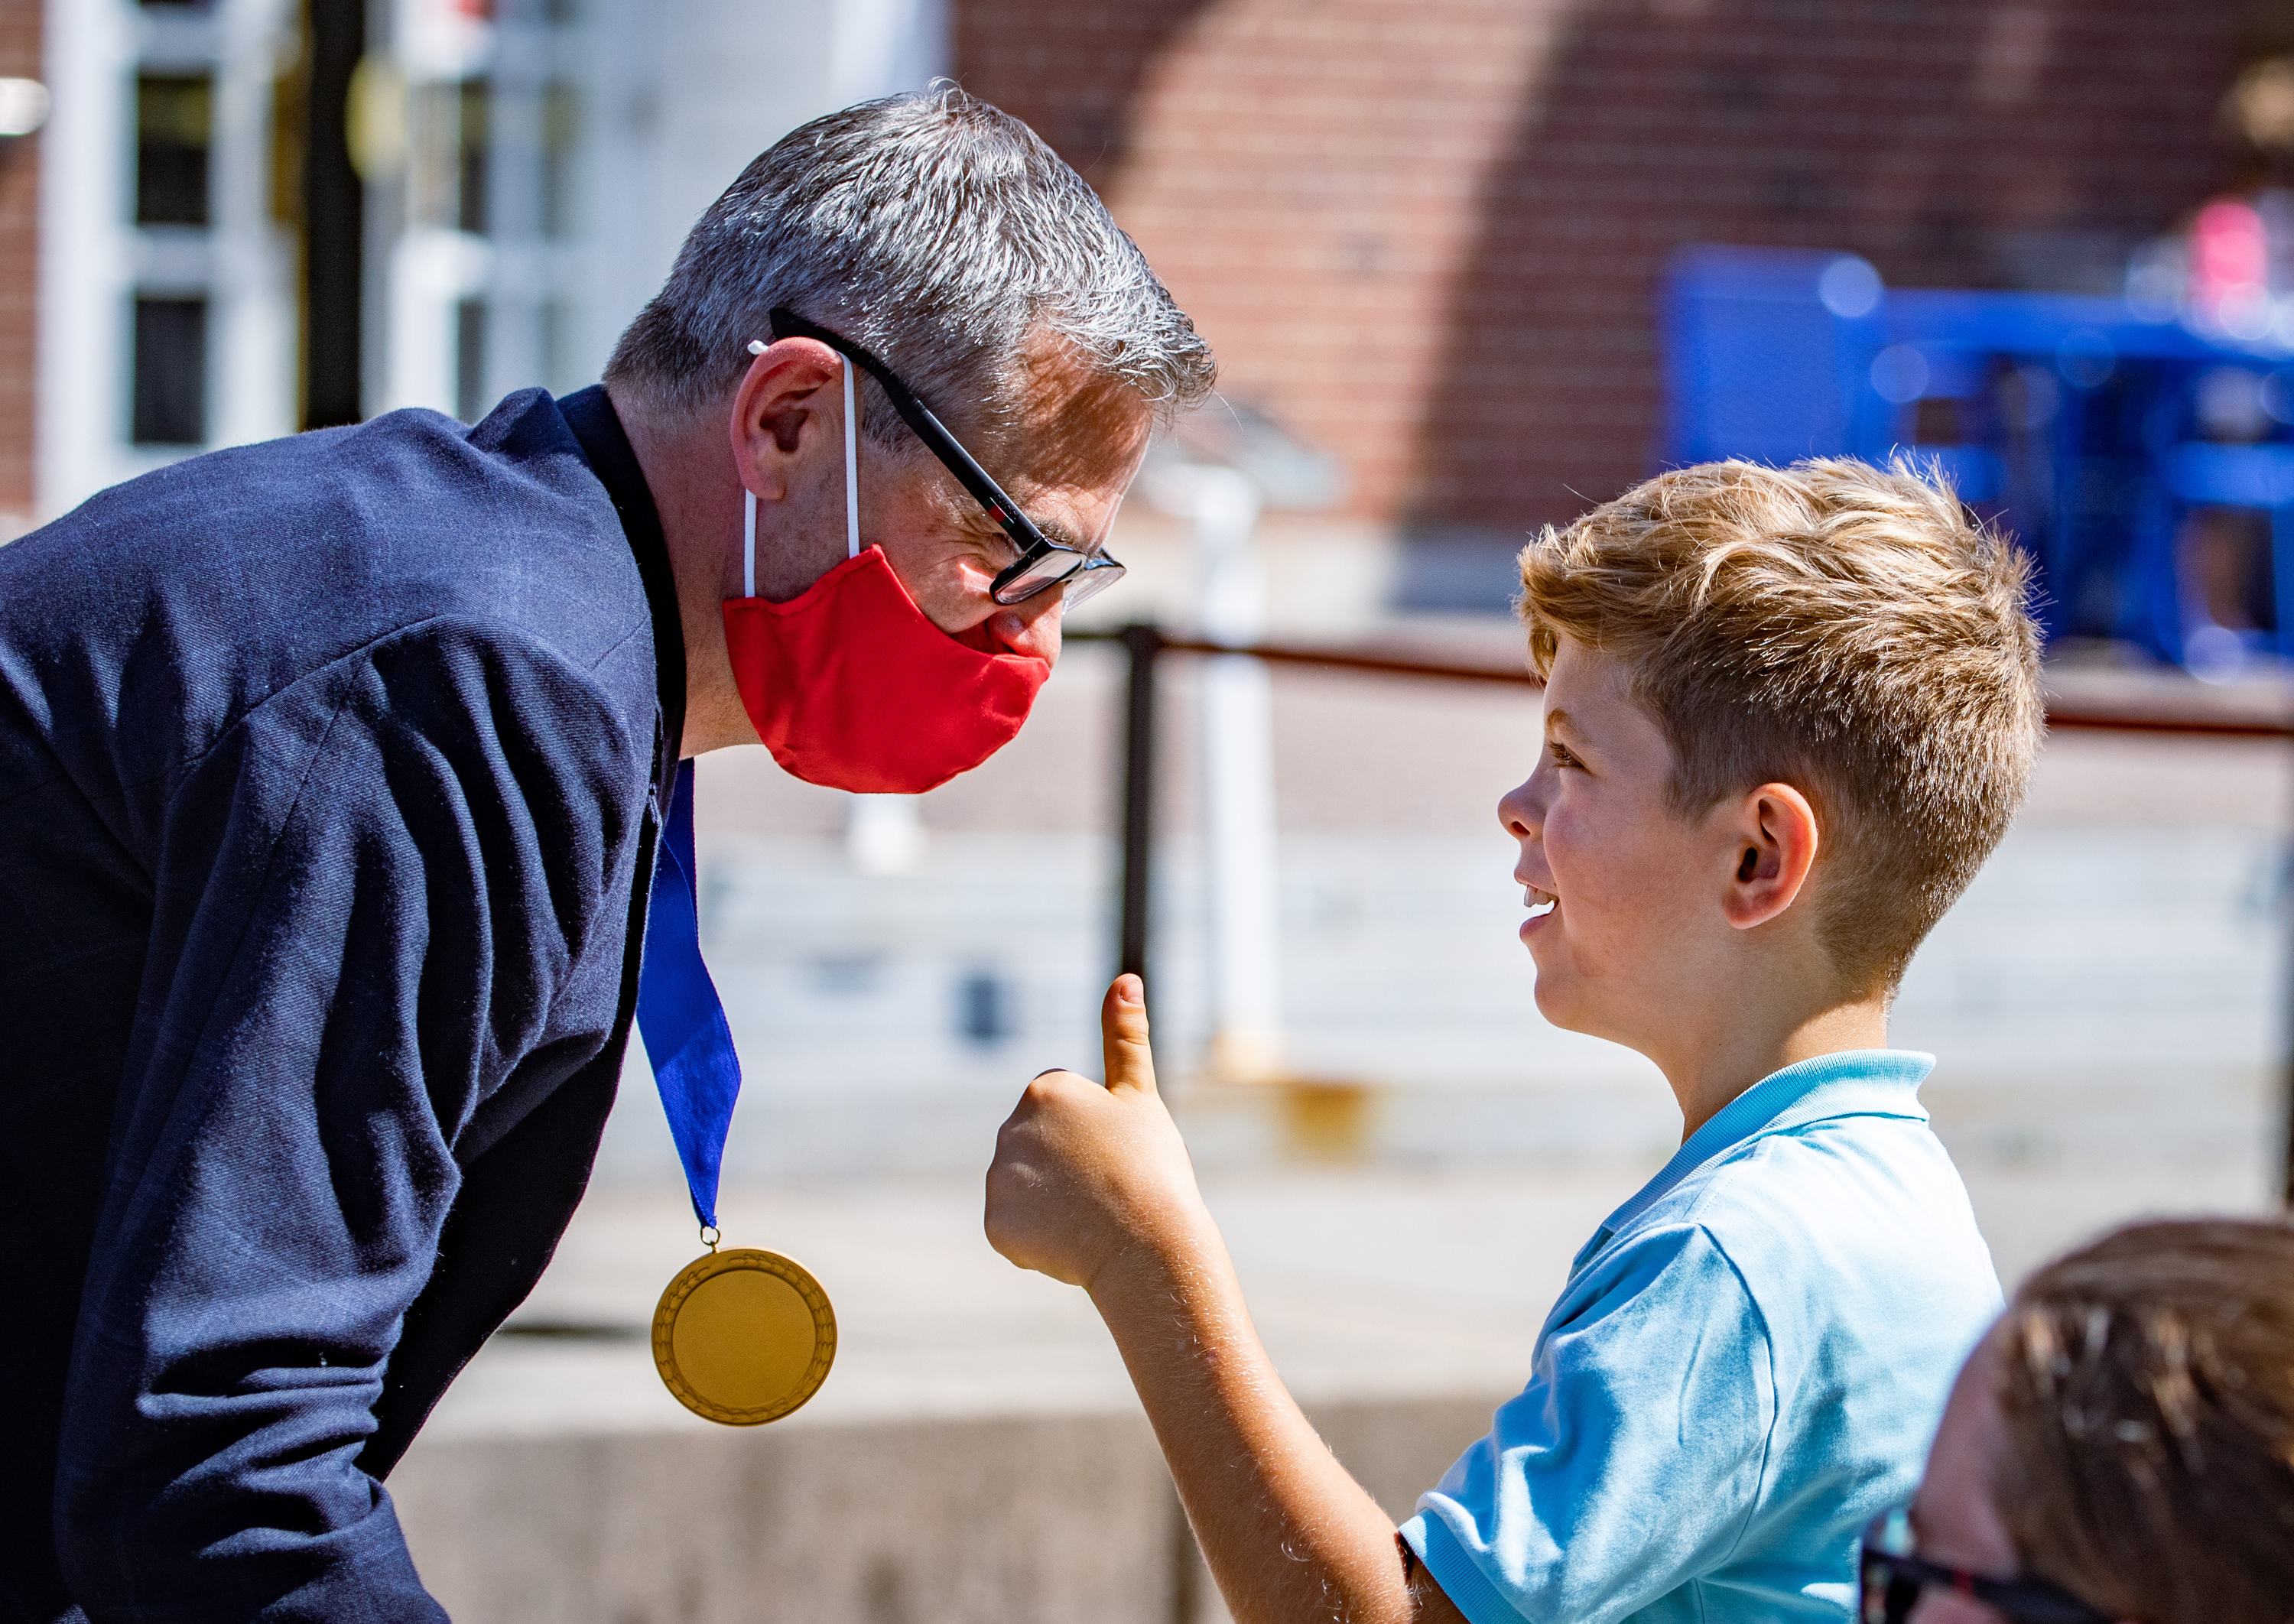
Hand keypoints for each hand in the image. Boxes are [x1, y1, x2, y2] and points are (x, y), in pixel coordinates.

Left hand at [984, 975, 1208, 1291]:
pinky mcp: (996, 1223)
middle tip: (1106, 1185)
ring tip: (1091, 1214)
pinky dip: (1039, 1236)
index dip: (1093, 1135)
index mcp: (1046, 1090)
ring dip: (1052, 1200)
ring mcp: (999, 1177)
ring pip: (1026, 1186)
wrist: (1149, 1244)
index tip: (1115, 1151)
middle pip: (1037, 1147)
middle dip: (1066, 1164)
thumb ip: (1125, 1037)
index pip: (1061, 1112)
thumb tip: (1125, 979)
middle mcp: (1010, 1126)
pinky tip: (1071, 1240)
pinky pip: (1015, 1226)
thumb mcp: (1141, 1095)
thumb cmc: (1152, 1166)